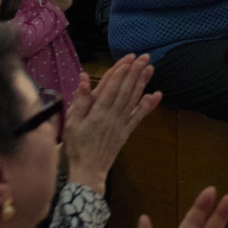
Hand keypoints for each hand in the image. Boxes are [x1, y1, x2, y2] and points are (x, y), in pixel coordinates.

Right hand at [62, 55, 160, 191]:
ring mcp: (121, 123)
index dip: (120, 72)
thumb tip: (84, 78)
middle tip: (144, 57)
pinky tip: (156, 95)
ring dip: (142, 83)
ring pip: (133, 99)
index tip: (128, 59)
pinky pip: (139, 116)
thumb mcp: (71, 123)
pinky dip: (148, 105)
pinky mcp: (127, 131)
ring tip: (150, 68)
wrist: (88, 170)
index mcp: (97, 112)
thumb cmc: (76, 146)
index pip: (110, 87)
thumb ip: (79, 101)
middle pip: (125, 90)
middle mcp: (112, 115)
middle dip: (135, 72)